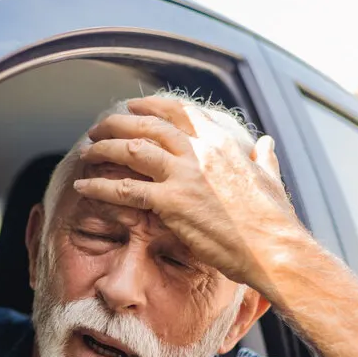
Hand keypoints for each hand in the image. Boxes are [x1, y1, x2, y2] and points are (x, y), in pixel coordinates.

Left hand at [73, 96, 307, 289]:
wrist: (272, 248)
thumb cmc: (274, 221)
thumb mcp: (270, 178)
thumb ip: (264, 157)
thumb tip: (266, 142)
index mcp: (222, 144)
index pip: (180, 113)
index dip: (152, 107)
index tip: (134, 107)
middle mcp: (200, 152)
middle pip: (148, 126)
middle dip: (118, 123)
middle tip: (99, 128)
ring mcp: (183, 175)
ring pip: (132, 150)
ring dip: (104, 148)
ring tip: (87, 151)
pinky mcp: (171, 202)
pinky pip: (125, 189)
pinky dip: (100, 185)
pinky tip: (83, 186)